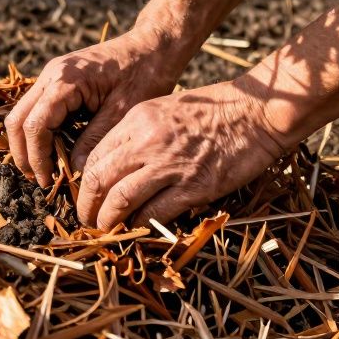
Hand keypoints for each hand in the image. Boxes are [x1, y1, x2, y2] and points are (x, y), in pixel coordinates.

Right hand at [5, 32, 181, 185]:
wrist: (154, 46)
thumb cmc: (144, 75)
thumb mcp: (122, 113)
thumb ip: (94, 141)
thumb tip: (73, 171)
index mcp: (65, 80)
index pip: (35, 125)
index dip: (37, 157)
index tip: (47, 181)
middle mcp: (51, 74)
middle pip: (17, 119)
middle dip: (24, 153)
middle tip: (39, 180)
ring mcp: (52, 75)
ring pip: (23, 114)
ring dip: (29, 143)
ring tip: (45, 170)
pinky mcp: (59, 80)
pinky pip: (38, 109)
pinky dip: (40, 132)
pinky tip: (55, 151)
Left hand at [76, 81, 286, 228]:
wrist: (255, 112)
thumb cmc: (212, 110)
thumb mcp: (163, 109)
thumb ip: (137, 133)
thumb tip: (114, 163)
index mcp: (137, 120)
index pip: (93, 155)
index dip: (83, 181)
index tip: (85, 195)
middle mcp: (147, 141)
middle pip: (98, 179)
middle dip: (87, 206)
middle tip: (87, 220)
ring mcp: (170, 165)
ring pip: (120, 200)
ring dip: (107, 221)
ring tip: (105, 230)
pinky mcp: (194, 187)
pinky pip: (154, 213)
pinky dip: (140, 226)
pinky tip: (138, 229)